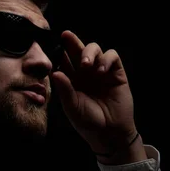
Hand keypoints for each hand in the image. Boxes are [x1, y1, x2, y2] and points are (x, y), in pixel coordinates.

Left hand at [52, 31, 137, 153]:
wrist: (109, 133)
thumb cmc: (88, 122)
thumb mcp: (72, 107)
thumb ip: (64, 90)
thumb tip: (55, 72)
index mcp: (72, 80)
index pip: (64, 61)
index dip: (59, 51)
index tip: (53, 43)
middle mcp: (86, 73)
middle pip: (79, 50)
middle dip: (72, 42)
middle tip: (66, 37)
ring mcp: (101, 72)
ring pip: (95, 49)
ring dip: (89, 52)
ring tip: (86, 65)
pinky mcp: (116, 73)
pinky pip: (112, 57)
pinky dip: (106, 59)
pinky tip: (100, 71)